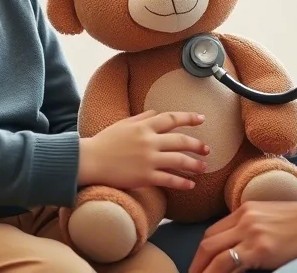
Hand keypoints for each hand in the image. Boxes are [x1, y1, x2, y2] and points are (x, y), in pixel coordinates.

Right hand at [78, 110, 209, 189]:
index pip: (172, 119)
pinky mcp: (145, 176)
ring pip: (179, 161)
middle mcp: (149, 141)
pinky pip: (169, 179)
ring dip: (194, 164)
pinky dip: (182, 183)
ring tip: (203, 167)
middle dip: (197, 145)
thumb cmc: (104, 142)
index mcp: (144, 127)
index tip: (202, 119)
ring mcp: (148, 159)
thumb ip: (141, 117)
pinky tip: (191, 185)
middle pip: (180, 141)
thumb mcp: (122, 124)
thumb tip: (156, 112)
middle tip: (207, 149)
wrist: (89, 161)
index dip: (189, 118)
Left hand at [188, 200, 296, 272]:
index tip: (199, 265)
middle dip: (196, 263)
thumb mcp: (271, 217)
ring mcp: (251, 233)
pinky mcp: (260, 249)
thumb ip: (251, 228)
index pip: (213, 232)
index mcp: (246, 209)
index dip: (202, 252)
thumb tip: (238, 250)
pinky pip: (229, 265)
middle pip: (208, 242)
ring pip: (213, 254)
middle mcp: (245, 218)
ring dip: (202, 271)